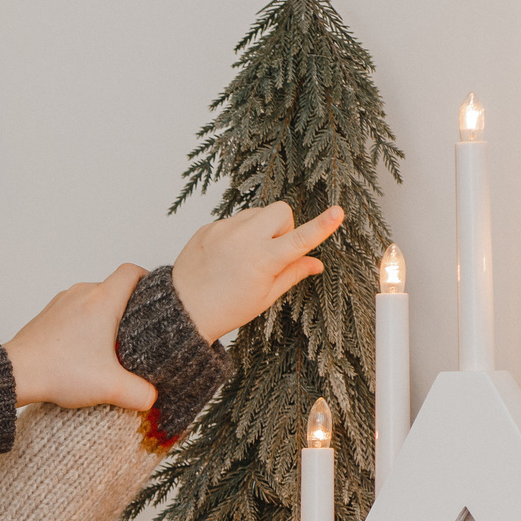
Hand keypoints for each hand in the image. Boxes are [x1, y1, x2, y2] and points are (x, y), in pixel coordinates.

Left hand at [1, 263, 156, 411]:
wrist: (17, 373)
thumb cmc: (58, 372)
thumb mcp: (109, 387)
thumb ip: (140, 394)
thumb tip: (152, 397)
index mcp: (103, 300)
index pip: (132, 271)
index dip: (148, 279)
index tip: (155, 298)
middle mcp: (82, 293)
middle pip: (114, 287)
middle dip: (129, 306)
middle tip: (137, 332)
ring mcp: (62, 301)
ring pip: (93, 298)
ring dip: (104, 316)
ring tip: (110, 344)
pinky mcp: (48, 313)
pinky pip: (74, 309)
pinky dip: (83, 322)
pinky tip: (84, 348)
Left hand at [169, 202, 345, 341]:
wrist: (183, 309)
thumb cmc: (225, 309)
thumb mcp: (264, 297)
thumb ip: (292, 274)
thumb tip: (317, 263)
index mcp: (262, 260)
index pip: (300, 239)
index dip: (321, 226)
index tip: (338, 212)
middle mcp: (243, 239)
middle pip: (281, 211)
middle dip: (283, 227)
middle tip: (272, 251)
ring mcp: (224, 230)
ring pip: (257, 213)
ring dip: (260, 228)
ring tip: (246, 256)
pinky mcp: (209, 227)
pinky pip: (234, 220)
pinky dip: (238, 234)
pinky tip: (227, 256)